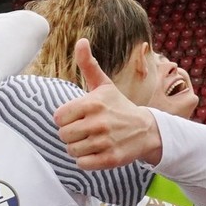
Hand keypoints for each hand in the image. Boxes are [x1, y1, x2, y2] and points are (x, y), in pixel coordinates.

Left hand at [52, 39, 161, 169]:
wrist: (147, 129)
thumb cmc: (119, 106)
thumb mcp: (104, 85)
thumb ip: (89, 65)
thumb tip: (81, 41)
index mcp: (93, 103)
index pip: (59, 117)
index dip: (66, 119)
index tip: (78, 117)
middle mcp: (98, 122)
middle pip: (63, 135)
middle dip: (72, 134)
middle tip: (86, 130)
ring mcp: (105, 142)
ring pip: (71, 151)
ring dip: (79, 148)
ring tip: (93, 140)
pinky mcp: (110, 159)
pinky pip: (82, 164)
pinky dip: (86, 160)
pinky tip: (97, 151)